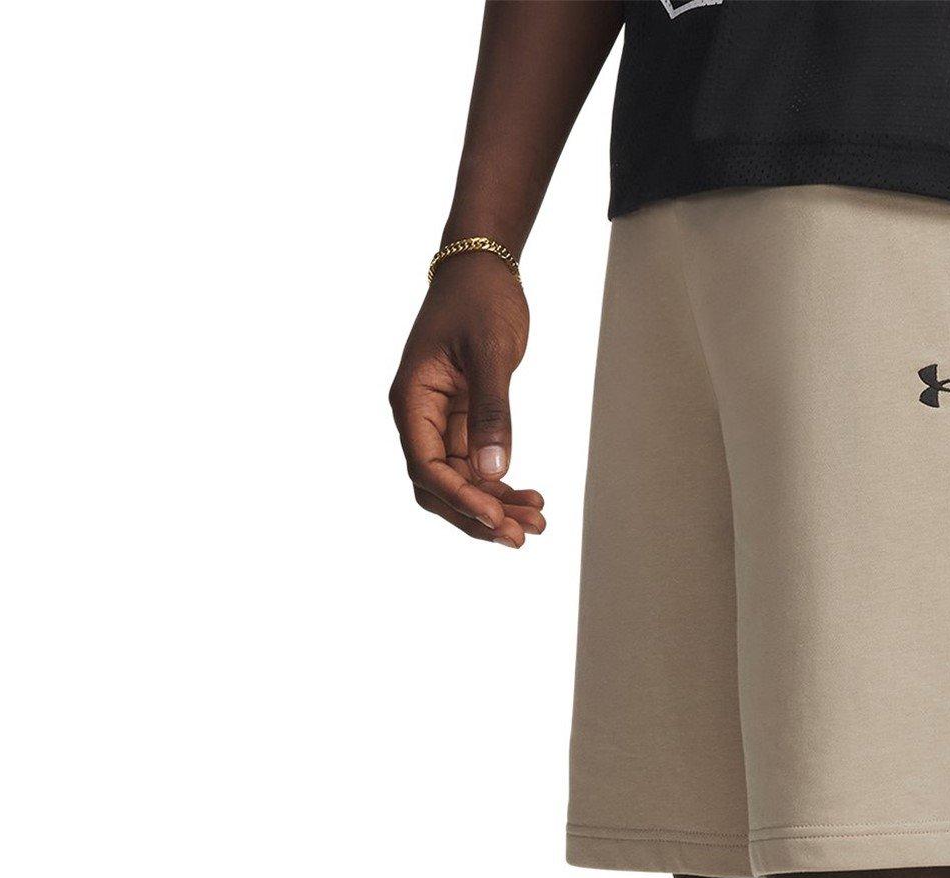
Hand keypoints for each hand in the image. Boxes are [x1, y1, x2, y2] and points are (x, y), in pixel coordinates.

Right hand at [389, 254, 544, 546]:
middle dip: (478, 515)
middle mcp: (420, 417)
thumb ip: (491, 413)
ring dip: (497, 506)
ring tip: (538, 522)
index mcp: (412, 400)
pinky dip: (503, 487)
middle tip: (521, 536)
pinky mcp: (464, 422)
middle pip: (440, 487)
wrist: (483, 269)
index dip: (460, 498)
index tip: (496, 519)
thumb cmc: (480, 300)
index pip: (426, 466)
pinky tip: (533, 498)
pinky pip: (478, 467)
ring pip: (463, 483)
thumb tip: (492, 473)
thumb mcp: (489, 353)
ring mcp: (442, 423)